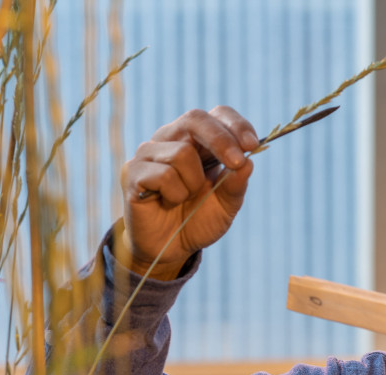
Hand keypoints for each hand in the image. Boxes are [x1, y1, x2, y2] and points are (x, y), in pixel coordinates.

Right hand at [117, 107, 258, 279]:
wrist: (168, 249)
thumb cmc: (197, 220)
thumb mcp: (226, 205)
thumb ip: (236, 184)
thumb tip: (247, 163)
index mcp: (197, 139)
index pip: (217, 114)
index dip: (235, 124)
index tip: (252, 145)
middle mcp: (170, 138)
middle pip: (195, 119)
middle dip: (221, 140)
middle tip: (235, 163)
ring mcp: (149, 153)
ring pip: (182, 152)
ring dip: (194, 183)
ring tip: (185, 198)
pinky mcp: (133, 172)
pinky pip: (164, 175)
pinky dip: (175, 195)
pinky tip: (167, 203)